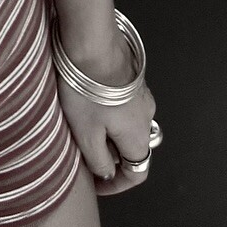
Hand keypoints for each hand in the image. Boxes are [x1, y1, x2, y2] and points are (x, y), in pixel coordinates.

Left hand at [54, 34, 158, 196]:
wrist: (91, 40)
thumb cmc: (87, 90)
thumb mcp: (86, 135)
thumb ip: (99, 162)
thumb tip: (108, 174)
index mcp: (139, 136)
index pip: (137, 173)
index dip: (115, 185)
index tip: (94, 184)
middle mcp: (147, 116)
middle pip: (132, 148)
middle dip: (109, 156)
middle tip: (83, 154)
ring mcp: (141, 93)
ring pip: (126, 125)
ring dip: (106, 132)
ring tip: (79, 127)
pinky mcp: (130, 76)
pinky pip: (121, 105)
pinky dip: (106, 112)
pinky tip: (84, 103)